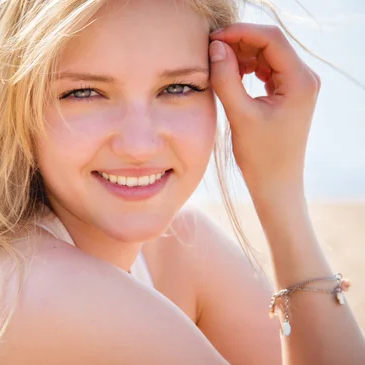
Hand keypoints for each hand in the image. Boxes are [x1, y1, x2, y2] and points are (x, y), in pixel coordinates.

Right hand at [208, 23, 320, 199]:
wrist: (276, 183)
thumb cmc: (262, 156)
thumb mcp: (240, 116)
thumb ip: (226, 80)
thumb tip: (215, 48)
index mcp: (300, 81)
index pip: (271, 39)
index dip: (241, 33)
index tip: (213, 39)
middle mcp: (304, 78)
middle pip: (270, 43)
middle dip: (239, 43)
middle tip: (209, 51)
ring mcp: (297, 84)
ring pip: (266, 54)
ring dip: (241, 55)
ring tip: (217, 65)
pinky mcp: (287, 92)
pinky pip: (266, 68)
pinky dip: (246, 67)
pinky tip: (230, 76)